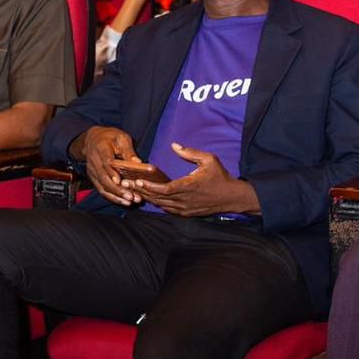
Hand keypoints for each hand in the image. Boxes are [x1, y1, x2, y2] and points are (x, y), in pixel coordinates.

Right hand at [82, 126, 140, 205]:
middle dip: (117, 189)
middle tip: (131, 196)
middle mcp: (94, 161)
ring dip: (116, 195)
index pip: (105, 162)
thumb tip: (138, 163)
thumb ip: (129, 151)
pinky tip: (123, 202)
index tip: (119, 181)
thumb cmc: (110, 137)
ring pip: (102, 186)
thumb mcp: (121, 138)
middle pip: (104, 177)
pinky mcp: (94, 178)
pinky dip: (112, 197)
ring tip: (129, 201)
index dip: (111, 172)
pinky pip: (101, 190)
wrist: (93, 139)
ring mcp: (92, 171)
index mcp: (101, 148)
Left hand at [126, 143, 258, 216]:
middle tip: (126, 184)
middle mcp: (184, 200)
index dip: (149, 186)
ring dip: (147, 197)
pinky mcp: (186, 213)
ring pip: (160, 205)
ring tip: (133, 189)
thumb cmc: (220, 176)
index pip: (164, 189)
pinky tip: (148, 196)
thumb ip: (190, 152)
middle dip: (141, 190)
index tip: (138, 180)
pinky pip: (167, 209)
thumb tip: (174, 145)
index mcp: (189, 186)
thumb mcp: (209, 159)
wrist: (232, 197)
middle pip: (158, 198)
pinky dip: (156, 203)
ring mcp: (185, 209)